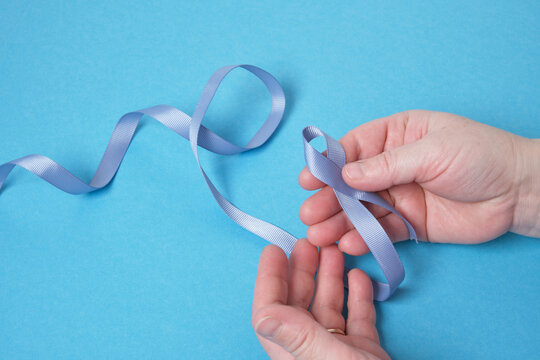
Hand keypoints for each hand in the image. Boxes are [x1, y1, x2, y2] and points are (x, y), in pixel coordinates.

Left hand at [251, 239, 389, 359]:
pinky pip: (358, 318)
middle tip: (308, 242)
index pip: (271, 311)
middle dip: (302, 270)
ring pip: (328, 307)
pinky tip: (359, 276)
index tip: (274, 251)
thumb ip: (298, 336)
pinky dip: (358, 296)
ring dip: (330, 277)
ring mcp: (339, 350)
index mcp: (295, 352)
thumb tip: (262, 317)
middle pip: (299, 303)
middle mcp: (312, 349)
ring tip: (334, 250)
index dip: (269, 279)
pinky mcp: (364, 351)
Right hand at [299, 110, 539, 252]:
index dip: (328, 164)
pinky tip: (348, 244)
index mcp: (396, 136)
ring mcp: (399, 195)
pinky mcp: (409, 223)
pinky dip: (364, 238)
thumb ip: (387, 165)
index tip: (308, 179)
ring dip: (339, 221)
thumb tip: (347, 176)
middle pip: (351, 182)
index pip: (353, 148)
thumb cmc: (479, 156)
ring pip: (361, 209)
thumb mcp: (432, 151)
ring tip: (318, 235)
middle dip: (328, 198)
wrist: (518, 193)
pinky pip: (381, 231)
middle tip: (309, 214)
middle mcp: (391, 166)